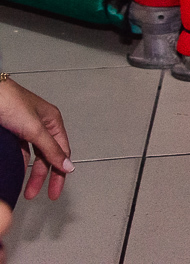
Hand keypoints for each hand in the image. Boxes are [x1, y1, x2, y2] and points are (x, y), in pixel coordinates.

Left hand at [0, 79, 72, 201]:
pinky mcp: (11, 132)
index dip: (60, 173)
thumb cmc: (12, 104)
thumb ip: (51, 149)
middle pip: (47, 156)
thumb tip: (69, 167)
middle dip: (41, 176)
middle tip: (34, 195)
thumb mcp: (35, 129)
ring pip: (32, 155)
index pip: (62, 152)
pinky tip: (15, 172)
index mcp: (53, 122)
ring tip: (24, 189)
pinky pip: (19, 152)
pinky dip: (18, 163)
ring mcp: (25, 129)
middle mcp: (42, 125)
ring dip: (29, 172)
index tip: (54, 193)